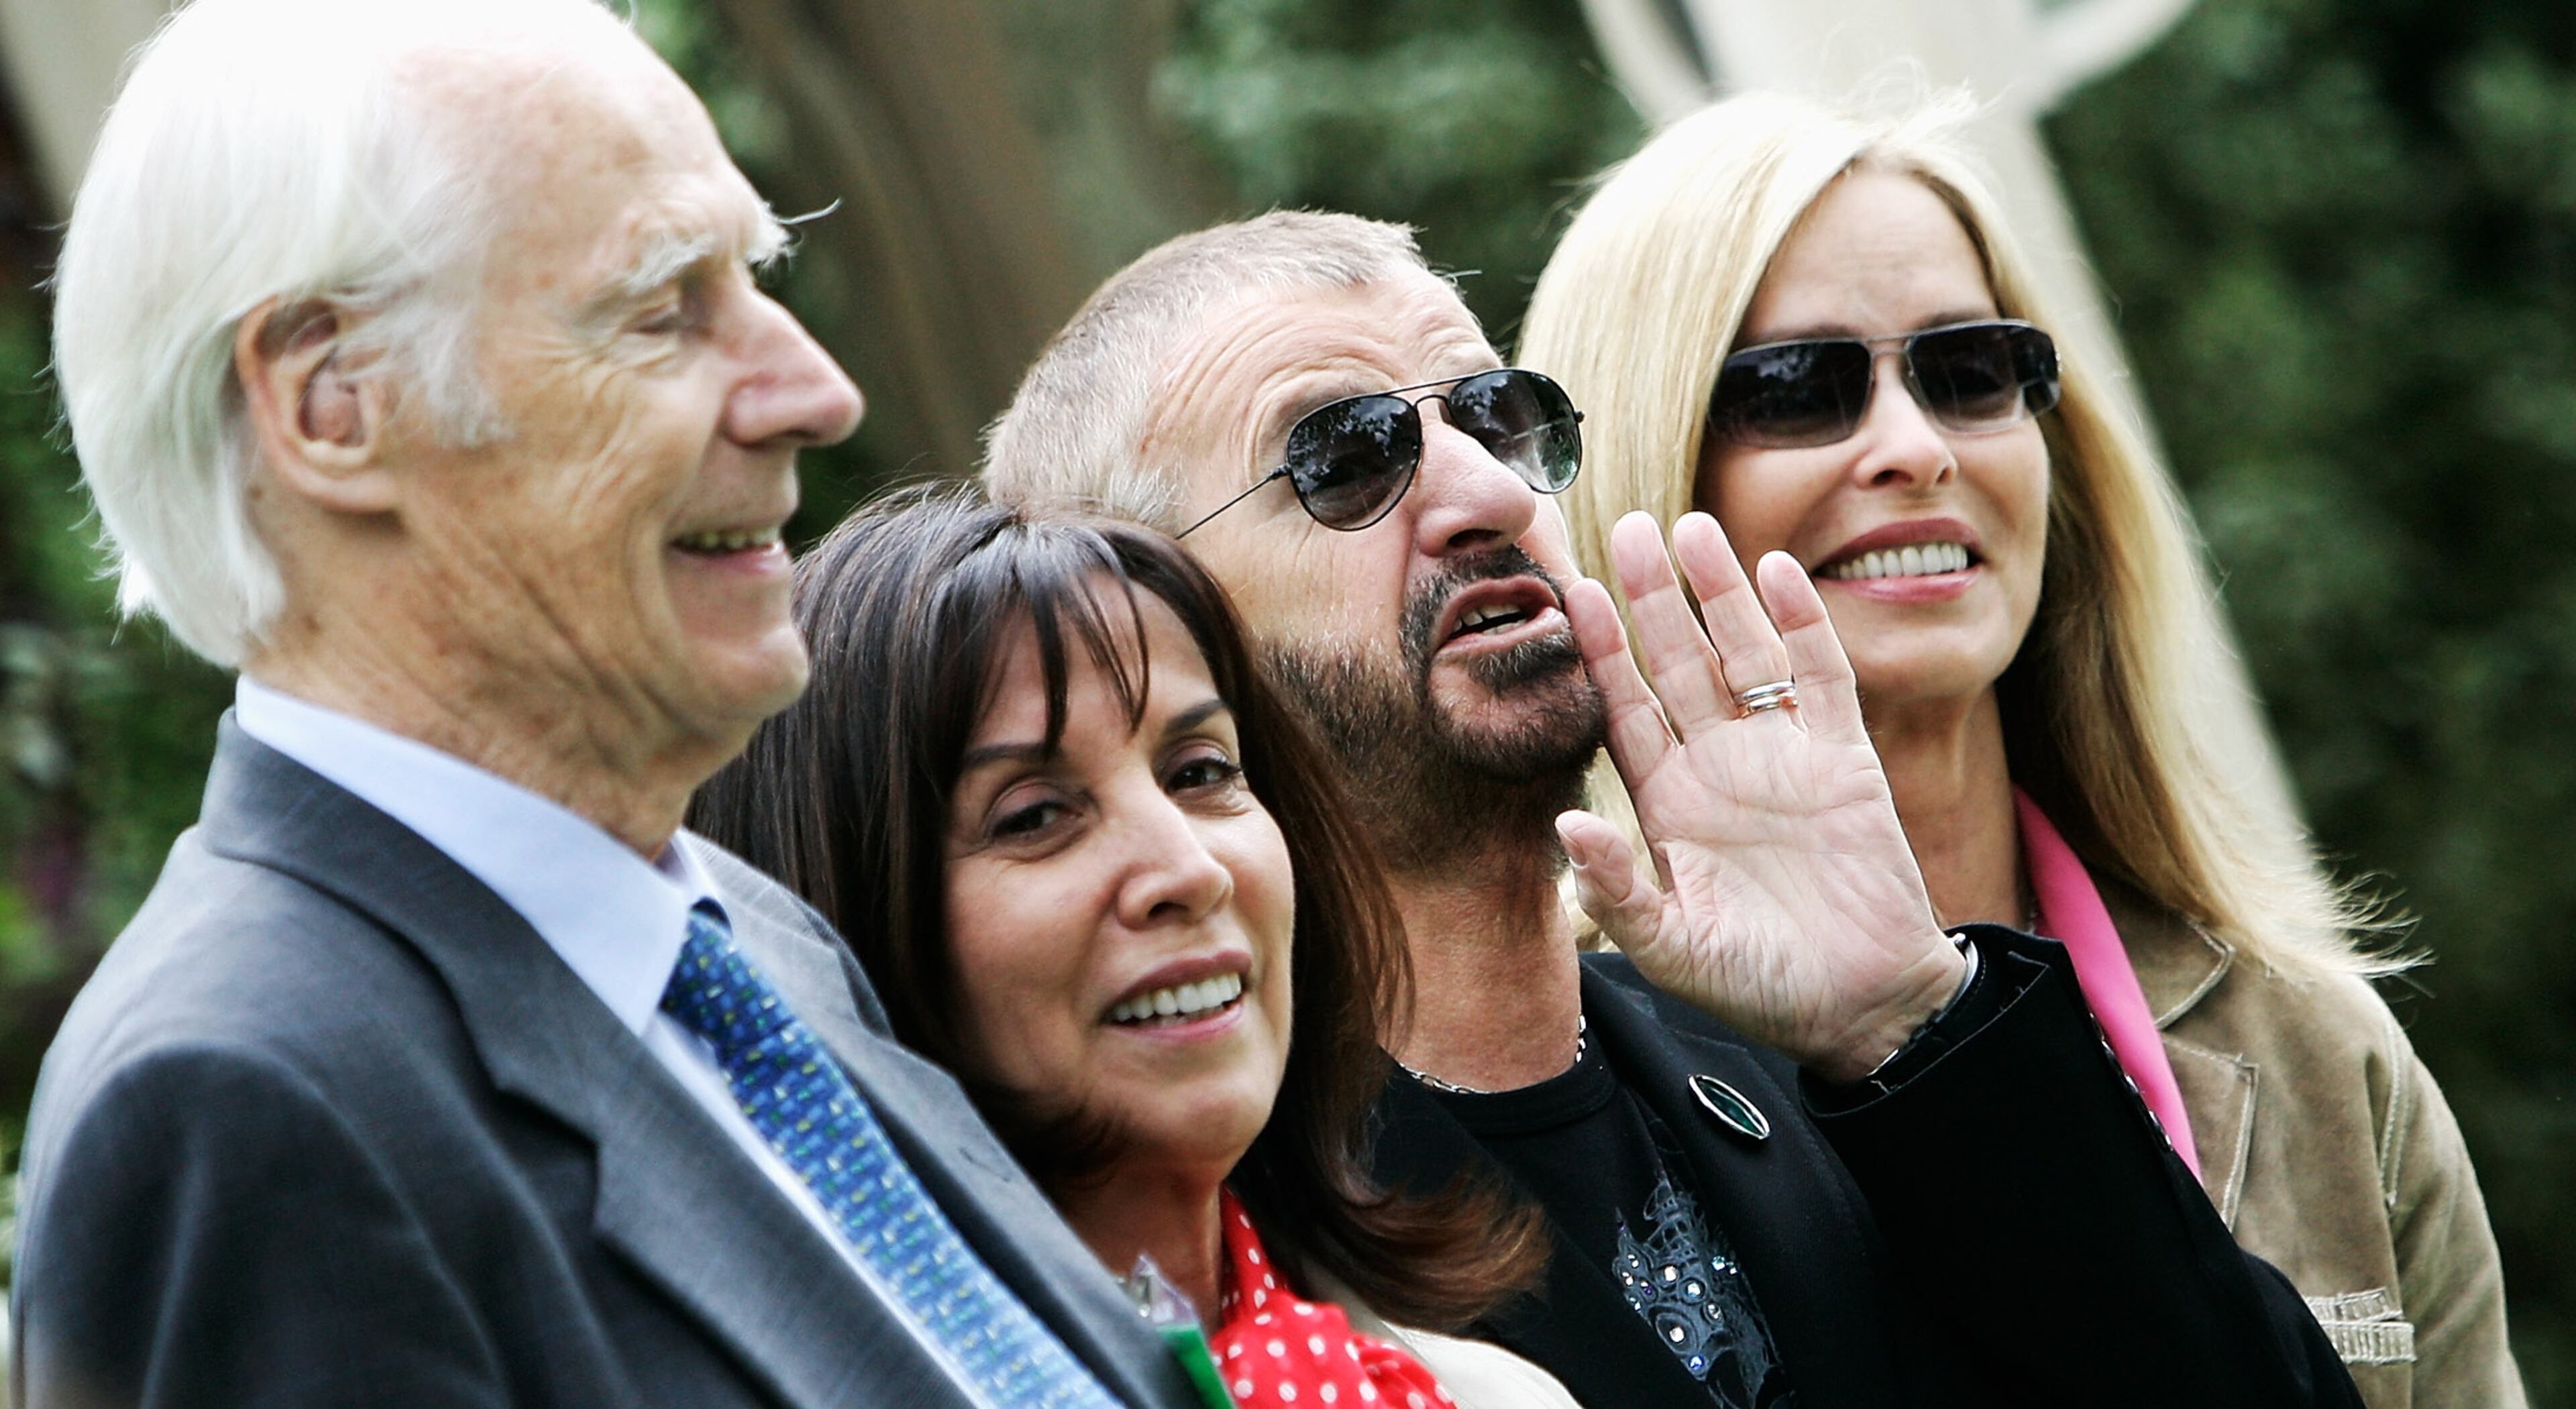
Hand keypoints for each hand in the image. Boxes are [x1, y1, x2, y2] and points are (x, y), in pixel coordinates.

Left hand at [1556, 511, 1964, 1082]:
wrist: (1863, 1008)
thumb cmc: (1759, 986)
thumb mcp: (1673, 950)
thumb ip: (1617, 892)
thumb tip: (1566, 826)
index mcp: (1669, 805)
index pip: (1625, 710)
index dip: (1603, 654)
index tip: (1575, 594)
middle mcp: (1719, 766)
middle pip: (1678, 663)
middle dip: (1652, 598)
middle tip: (1626, 527)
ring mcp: (1783, 757)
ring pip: (1744, 654)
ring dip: (1719, 593)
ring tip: (1693, 528)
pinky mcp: (1845, 759)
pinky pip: (1821, 677)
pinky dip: (1802, 624)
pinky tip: (1777, 572)